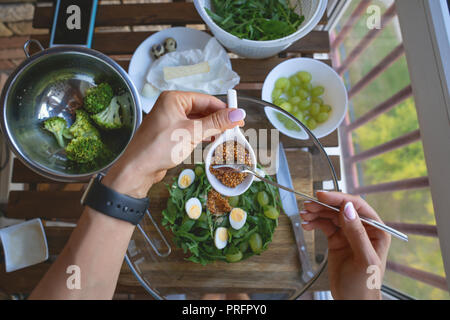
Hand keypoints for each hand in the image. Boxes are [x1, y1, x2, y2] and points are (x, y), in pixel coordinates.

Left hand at [102, 91, 245, 197]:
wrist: (138, 169)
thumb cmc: (159, 147)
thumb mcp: (192, 132)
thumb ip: (216, 122)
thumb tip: (238, 114)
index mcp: (174, 99)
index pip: (206, 99)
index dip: (224, 109)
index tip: (239, 117)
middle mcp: (171, 106)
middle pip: (202, 109)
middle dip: (219, 119)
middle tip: (236, 128)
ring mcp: (170, 120)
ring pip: (198, 120)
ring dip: (212, 128)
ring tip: (227, 135)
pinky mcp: (171, 133)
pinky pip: (191, 129)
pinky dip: (203, 134)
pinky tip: (213, 140)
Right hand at [301, 191, 390, 299]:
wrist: (353, 301)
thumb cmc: (365, 285)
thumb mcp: (364, 259)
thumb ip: (357, 233)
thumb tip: (347, 208)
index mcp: (376, 230)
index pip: (357, 206)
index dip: (339, 198)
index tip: (322, 196)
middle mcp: (362, 229)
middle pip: (341, 208)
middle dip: (324, 205)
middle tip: (308, 205)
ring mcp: (348, 234)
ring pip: (331, 215)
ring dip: (316, 213)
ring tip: (304, 214)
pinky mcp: (336, 240)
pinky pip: (324, 225)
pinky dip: (314, 223)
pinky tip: (307, 224)